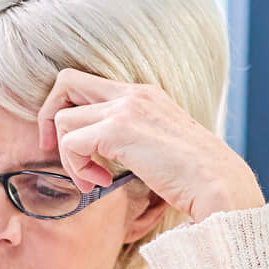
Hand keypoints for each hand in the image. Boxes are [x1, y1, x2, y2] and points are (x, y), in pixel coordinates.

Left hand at [36, 68, 265, 224]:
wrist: (219, 186)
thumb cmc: (195, 179)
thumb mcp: (159, 149)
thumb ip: (131, 143)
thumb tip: (99, 158)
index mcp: (144, 95)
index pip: (88, 84)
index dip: (68, 111)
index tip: (73, 147)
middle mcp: (134, 94)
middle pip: (66, 82)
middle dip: (49, 118)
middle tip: (52, 151)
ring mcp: (127, 108)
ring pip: (63, 119)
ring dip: (68, 156)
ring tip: (92, 180)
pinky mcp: (119, 130)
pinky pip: (71, 142)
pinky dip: (76, 167)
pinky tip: (98, 183)